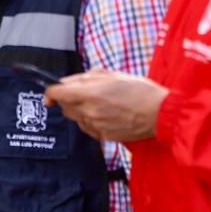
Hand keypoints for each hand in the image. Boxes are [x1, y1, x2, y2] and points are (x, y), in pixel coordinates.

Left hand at [42, 68, 167, 141]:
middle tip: (83, 92)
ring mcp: (96, 126)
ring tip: (100, 103)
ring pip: (76, 118)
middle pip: (64, 107)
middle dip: (68, 99)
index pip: (57, 94)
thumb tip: (67, 81)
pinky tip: (105, 114)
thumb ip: (86, 77)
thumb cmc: (140, 90)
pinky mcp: (104, 136)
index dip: (50, 92)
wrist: (160, 113)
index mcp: (90, 93)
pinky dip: (90, 121)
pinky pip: (87, 128)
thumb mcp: (112, 74)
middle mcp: (89, 112)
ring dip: (80, 110)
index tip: (51, 92)